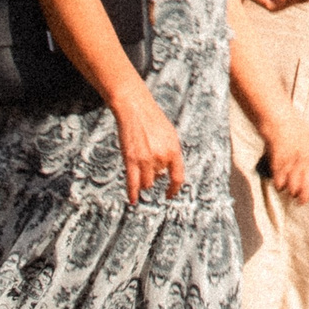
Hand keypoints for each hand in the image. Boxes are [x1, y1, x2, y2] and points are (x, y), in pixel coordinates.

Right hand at [111, 87, 185, 204]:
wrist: (135, 108)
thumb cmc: (153, 120)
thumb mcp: (170, 135)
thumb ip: (170, 154)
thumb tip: (166, 173)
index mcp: (174, 150)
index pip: (178, 177)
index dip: (174, 189)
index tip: (169, 194)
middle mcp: (161, 157)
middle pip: (158, 179)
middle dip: (154, 174)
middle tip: (148, 161)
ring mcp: (146, 160)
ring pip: (147, 183)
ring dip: (144, 180)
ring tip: (140, 167)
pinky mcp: (131, 160)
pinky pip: (133, 183)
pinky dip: (133, 194)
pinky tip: (133, 201)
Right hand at [258, 109, 308, 205]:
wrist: (282, 123)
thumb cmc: (299, 134)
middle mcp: (306, 166)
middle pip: (305, 194)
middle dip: (303, 199)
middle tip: (301, 197)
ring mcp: (292, 168)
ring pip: (292, 192)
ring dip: (291, 190)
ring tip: (290, 183)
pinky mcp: (278, 167)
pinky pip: (279, 185)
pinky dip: (280, 184)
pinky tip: (281, 178)